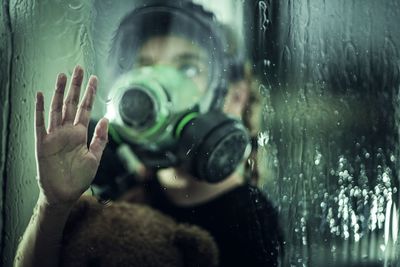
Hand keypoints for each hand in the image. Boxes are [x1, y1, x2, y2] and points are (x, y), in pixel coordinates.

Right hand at [35, 66, 107, 205]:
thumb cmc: (79, 178)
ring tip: (62, 75)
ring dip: (58, 92)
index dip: (89, 93)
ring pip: (56, 108)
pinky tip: (41, 95)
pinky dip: (40, 109)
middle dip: (75, 86)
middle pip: (70, 103)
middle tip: (79, 68)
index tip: (94, 78)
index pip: (85, 108)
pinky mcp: (42, 143)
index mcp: (80, 133)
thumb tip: (106, 118)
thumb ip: (100, 138)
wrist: (64, 194)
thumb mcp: (95, 157)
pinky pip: (40, 123)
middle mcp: (67, 131)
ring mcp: (54, 135)